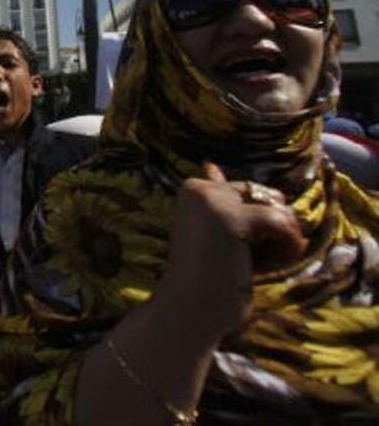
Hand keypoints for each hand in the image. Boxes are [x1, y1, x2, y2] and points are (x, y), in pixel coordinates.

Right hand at [153, 163, 306, 344]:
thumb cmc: (205, 277)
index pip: (253, 191)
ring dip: (278, 242)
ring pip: (279, 209)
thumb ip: (218, 197)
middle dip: (269, 230)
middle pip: (269, 196)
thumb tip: (208, 164)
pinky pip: (284, 223)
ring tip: (248, 263)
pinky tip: (262, 266)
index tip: (226, 250)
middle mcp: (199, 187)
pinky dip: (286, 249)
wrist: (189, 312)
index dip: (256, 225)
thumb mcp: (214, 230)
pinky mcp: (231, 218)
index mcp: (192, 188)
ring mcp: (213, 200)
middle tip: (238, 259)